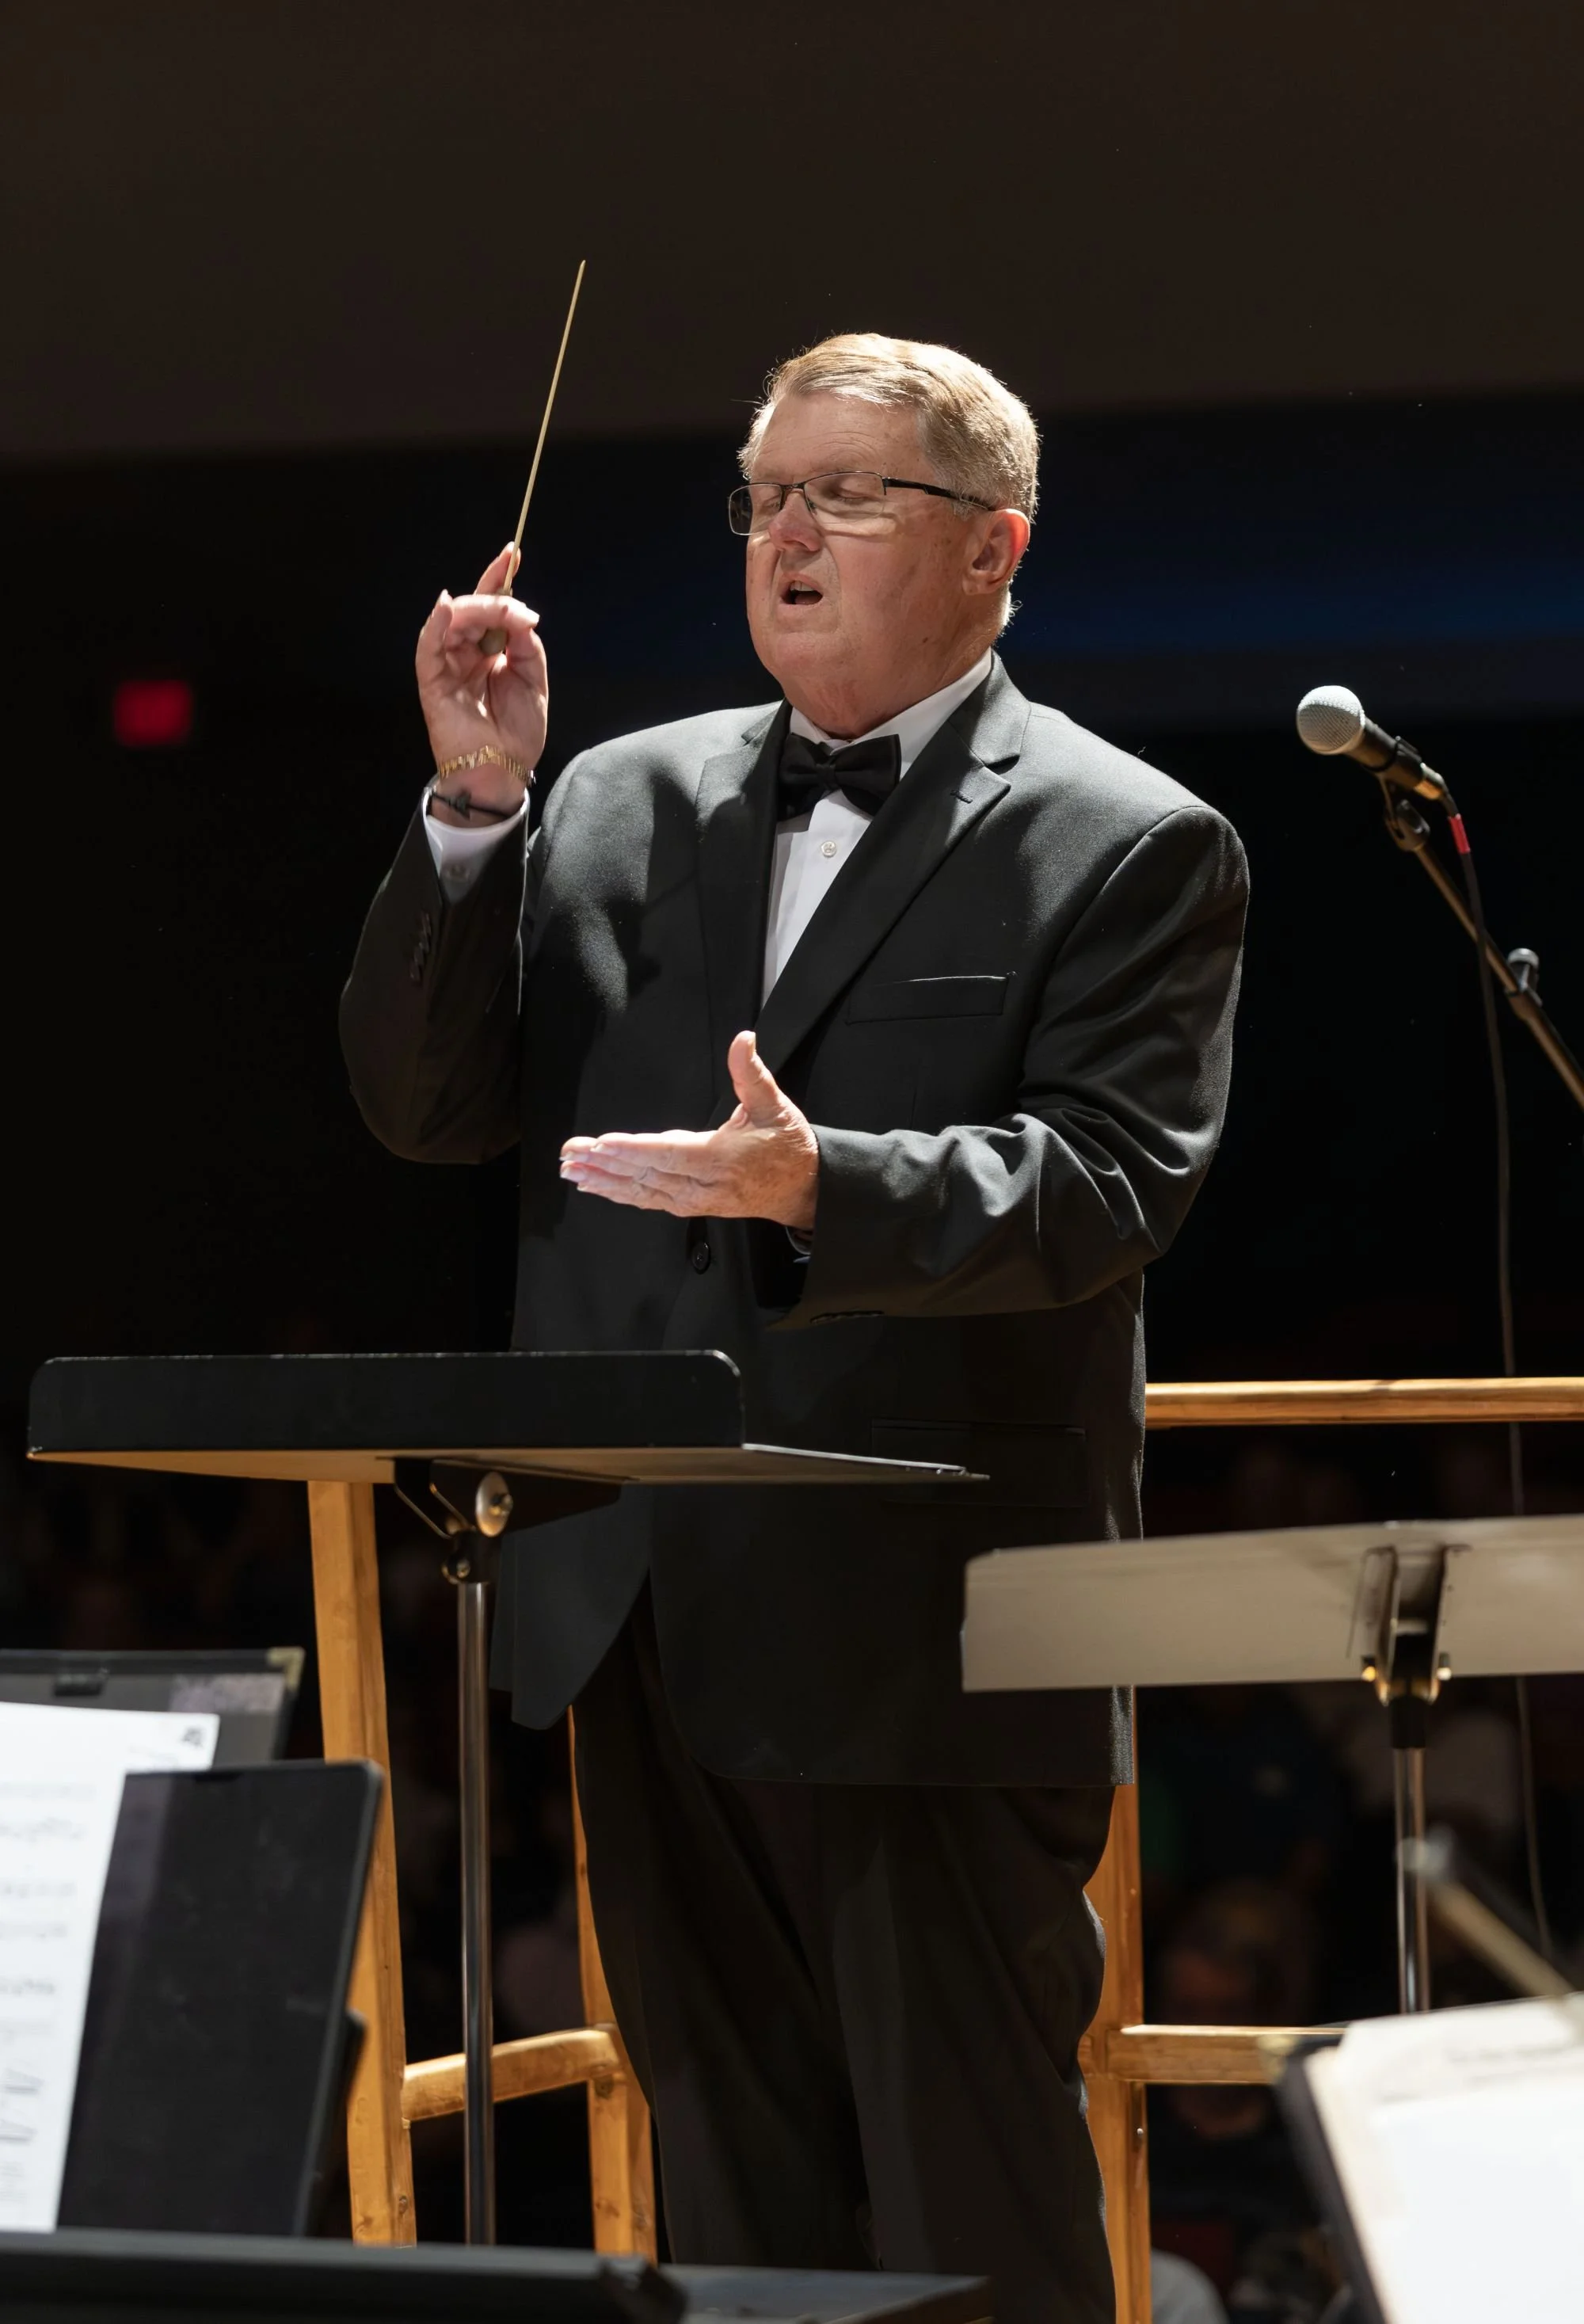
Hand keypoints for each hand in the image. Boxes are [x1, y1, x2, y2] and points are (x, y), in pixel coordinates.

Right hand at [416, 545, 547, 811]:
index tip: (513, 551)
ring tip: (498, 610)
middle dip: (496, 600)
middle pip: (474, 610)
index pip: (491, 607)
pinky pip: (429, 647)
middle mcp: (467, 653)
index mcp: (490, 651)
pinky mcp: (432, 681)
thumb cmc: (517, 731)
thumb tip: (519, 614)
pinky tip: (448, 606)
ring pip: (454, 621)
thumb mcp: (534, 679)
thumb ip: (525, 643)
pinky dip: (437, 624)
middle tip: (518, 610)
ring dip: (476, 609)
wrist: (502, 770)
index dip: (500, 579)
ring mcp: (448, 665)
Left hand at [559, 1033, 818, 1230]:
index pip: (671, 1154)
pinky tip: (596, 1186)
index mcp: (722, 1158)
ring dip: (603, 1181)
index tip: (603, 1143)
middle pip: (646, 1174)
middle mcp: (704, 1184)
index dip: (635, 1150)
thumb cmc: (787, 1146)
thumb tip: (744, 1039)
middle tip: (570, 1155)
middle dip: (604, 1164)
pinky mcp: (690, 1206)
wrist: (804, 1189)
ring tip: (571, 1170)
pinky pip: (649, 1201)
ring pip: (642, 1191)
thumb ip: (752, 1072)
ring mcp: (695, 1200)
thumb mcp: (775, 1104)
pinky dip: (620, 1194)